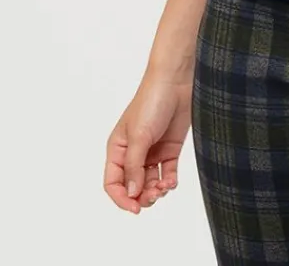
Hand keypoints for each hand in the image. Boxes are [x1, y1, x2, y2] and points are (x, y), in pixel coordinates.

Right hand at [103, 72, 192, 213]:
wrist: (176, 82)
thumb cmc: (151, 102)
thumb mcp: (139, 136)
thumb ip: (134, 166)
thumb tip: (132, 194)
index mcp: (117, 149)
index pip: (113, 183)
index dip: (121, 198)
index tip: (134, 207)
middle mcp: (133, 153)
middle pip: (132, 186)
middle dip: (142, 196)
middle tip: (154, 196)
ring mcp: (151, 152)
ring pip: (149, 183)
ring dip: (156, 190)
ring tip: (164, 187)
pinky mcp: (169, 150)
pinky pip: (166, 173)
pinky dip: (169, 181)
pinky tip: (171, 181)